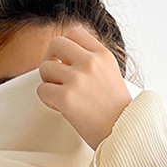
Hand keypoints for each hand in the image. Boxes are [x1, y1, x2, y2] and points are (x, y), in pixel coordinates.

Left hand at [36, 25, 132, 150]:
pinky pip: (42, 90)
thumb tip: (63, 59)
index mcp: (103, 55)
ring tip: (60, 95)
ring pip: (45, 68)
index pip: (75, 33)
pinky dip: (47, 99)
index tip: (67, 61)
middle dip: (51, 58)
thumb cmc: (117, 112)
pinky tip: (59, 107)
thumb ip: (92, 63)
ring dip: (48, 82)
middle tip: (55, 75)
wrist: (124, 134)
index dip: (66, 47)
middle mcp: (90, 63)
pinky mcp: (66, 98)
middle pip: (55, 43)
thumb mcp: (111, 75)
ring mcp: (77, 79)